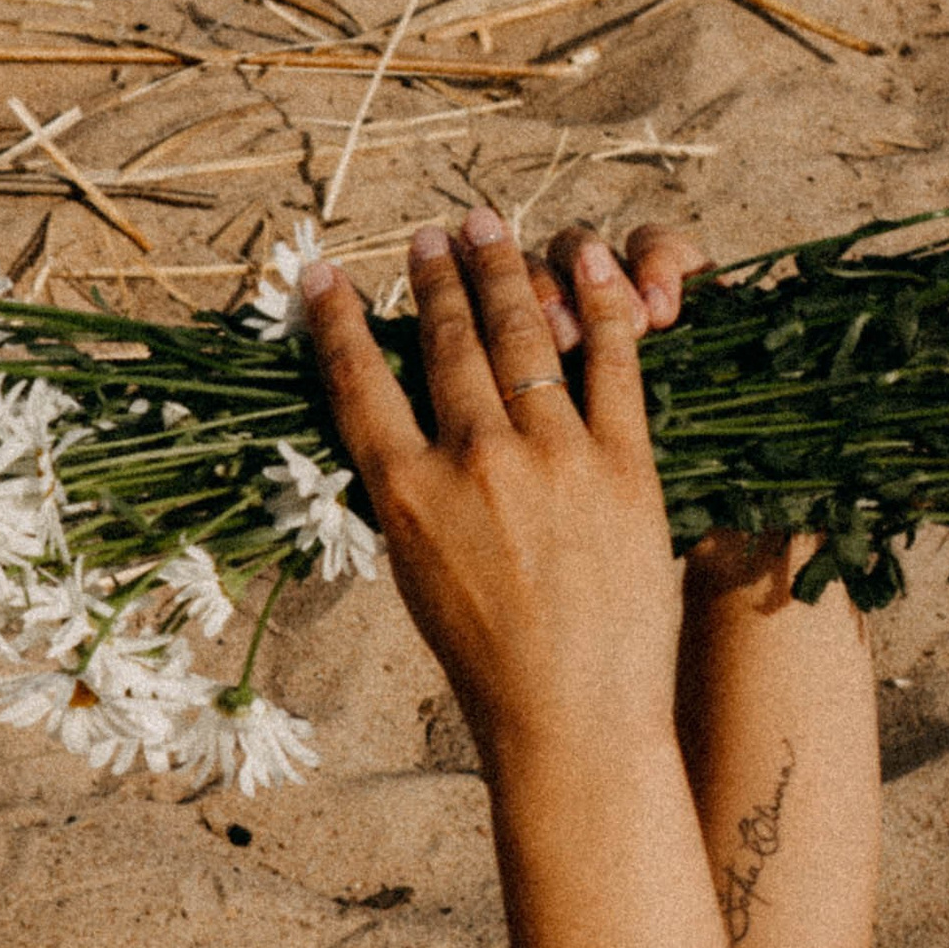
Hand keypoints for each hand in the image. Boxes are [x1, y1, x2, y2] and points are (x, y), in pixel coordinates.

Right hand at [301, 207, 681, 769]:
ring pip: (520, 336)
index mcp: (406, 497)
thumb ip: (409, 497)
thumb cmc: (487, 665)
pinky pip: (612, 362)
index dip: (339, 322)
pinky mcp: (623, 464)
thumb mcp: (416, 577)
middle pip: (446, 344)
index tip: (325, 277)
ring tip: (485, 231)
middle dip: (435, 278)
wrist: (572, 716)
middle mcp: (472, 463)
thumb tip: (402, 431)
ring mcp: (552, 457)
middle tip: (429, 237)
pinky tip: (584, 259)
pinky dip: (599, 302)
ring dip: (499, 271)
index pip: (359, 384)